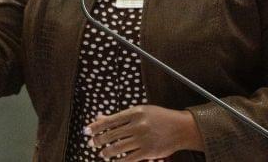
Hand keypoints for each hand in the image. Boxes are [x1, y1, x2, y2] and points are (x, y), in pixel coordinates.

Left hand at [85, 105, 203, 160]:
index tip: (87, 130)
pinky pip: (130, 158)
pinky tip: (114, 161)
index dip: (97, 126)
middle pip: (113, 134)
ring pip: (119, 147)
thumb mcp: (140, 112)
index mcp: (135, 112)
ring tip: (102, 153)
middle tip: (91, 143)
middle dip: (99, 140)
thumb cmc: (159, 117)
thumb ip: (120, 116)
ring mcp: (143, 138)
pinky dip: (120, 161)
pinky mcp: (148, 151)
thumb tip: (99, 117)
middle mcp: (138, 125)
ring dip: (107, 151)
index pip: (111, 120)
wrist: (181, 128)